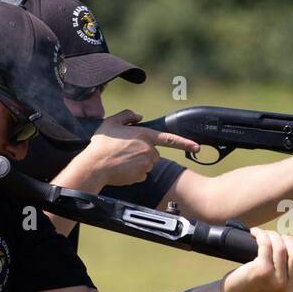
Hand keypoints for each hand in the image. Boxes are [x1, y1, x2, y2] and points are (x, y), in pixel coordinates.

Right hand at [84, 110, 200, 186]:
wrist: (94, 166)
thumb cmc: (101, 144)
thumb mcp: (111, 122)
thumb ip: (127, 115)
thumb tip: (138, 116)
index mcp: (144, 135)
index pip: (170, 139)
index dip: (186, 143)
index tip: (198, 147)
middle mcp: (149, 150)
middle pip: (154, 153)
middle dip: (143, 152)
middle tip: (125, 151)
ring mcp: (146, 164)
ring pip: (147, 164)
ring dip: (138, 162)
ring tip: (121, 159)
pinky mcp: (141, 176)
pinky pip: (141, 174)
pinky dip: (134, 172)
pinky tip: (122, 169)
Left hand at [222, 229, 292, 291]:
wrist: (235, 291)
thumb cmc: (260, 281)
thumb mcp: (281, 279)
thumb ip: (292, 268)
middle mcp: (289, 288)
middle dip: (288, 240)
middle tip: (278, 238)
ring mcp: (276, 280)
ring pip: (281, 247)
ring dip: (273, 235)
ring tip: (265, 235)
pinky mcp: (262, 271)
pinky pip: (267, 244)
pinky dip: (261, 234)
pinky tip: (255, 233)